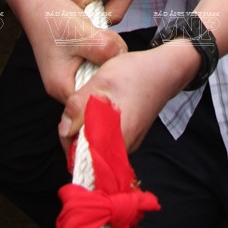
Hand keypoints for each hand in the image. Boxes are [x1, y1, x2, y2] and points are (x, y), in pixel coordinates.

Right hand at [0, 0, 126, 105]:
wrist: (39, 3)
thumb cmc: (53, 19)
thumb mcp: (83, 33)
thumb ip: (105, 49)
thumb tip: (123, 56)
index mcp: (62, 87)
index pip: (92, 104)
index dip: (109, 89)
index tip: (120, 72)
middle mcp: (64, 87)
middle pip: (97, 90)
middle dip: (109, 72)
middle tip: (116, 52)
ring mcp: (68, 76)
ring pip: (97, 75)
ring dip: (105, 60)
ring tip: (107, 44)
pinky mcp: (74, 64)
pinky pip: (93, 65)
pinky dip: (100, 54)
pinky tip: (100, 42)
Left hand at [58, 42, 198, 154]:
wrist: (163, 70)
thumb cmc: (135, 73)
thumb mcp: (100, 81)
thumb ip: (79, 106)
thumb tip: (64, 130)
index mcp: (116, 137)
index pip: (82, 157)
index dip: (68, 141)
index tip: (67, 121)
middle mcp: (124, 147)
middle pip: (89, 152)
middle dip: (76, 134)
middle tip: (77, 108)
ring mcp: (129, 143)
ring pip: (97, 145)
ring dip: (87, 129)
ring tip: (90, 105)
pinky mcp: (130, 137)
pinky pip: (107, 139)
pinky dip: (98, 126)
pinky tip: (100, 108)